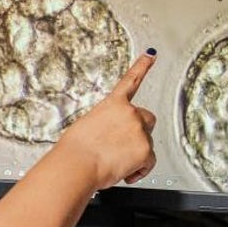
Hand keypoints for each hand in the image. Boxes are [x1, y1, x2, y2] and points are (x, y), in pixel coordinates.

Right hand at [56, 50, 157, 189]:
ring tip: (115, 163)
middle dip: (140, 132)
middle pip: (147, 119)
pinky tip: (124, 172)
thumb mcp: (88, 126)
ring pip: (147, 144)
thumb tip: (111, 137)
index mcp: (113, 104)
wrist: (77, 165)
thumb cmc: (76, 150)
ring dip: (135, 154)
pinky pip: (149, 163)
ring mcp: (139, 130)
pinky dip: (139, 170)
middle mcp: (129, 113)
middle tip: (124, 146)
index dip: (142, 66)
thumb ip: (106, 124)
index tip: (151, 54)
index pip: (130, 80)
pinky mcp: (145, 150)